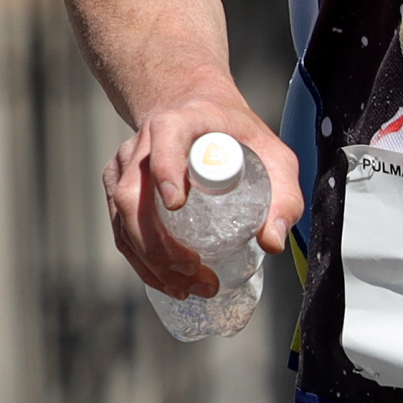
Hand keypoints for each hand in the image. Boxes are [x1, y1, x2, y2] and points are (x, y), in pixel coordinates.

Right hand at [102, 93, 304, 301]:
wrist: (199, 115)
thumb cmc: (239, 137)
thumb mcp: (273, 155)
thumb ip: (284, 195)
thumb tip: (270, 242)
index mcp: (178, 123)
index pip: (164, 141)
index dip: (165, 170)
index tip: (177, 204)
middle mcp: (143, 143)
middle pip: (135, 196)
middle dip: (161, 245)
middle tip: (197, 273)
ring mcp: (125, 167)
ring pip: (124, 219)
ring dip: (152, 261)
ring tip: (189, 287)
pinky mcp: (118, 188)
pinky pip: (121, 230)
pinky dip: (142, 262)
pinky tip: (169, 282)